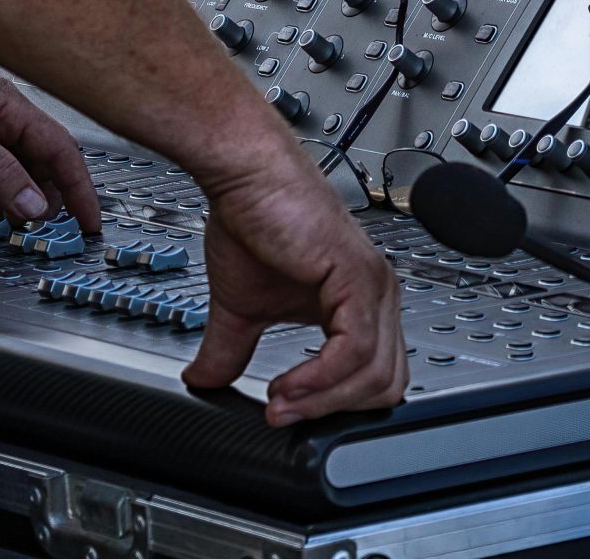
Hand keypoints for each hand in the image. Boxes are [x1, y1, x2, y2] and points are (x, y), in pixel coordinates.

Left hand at [0, 36, 99, 228]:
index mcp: (7, 106)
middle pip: (39, 164)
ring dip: (22, 202)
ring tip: (27, 229)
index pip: (59, 148)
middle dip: (53, 197)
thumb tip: (37, 206)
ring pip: (12, 176)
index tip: (91, 220)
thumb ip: (0, 173)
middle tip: (58, 232)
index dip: (79, 186)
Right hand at [181, 135, 407, 425]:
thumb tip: (203, 383)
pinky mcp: (359, 278)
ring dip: (322, 402)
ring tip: (279, 404)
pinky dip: (320, 379)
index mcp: (360, 303)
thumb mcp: (240, 305)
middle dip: (333, 413)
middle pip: (385, 384)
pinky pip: (354, 351)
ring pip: (375, 375)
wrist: (244, 173)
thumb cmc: (252, 217)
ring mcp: (374, 286)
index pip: (375, 377)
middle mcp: (377, 295)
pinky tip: (286, 384)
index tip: (290, 416)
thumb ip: (230, 348)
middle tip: (285, 417)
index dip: (335, 407)